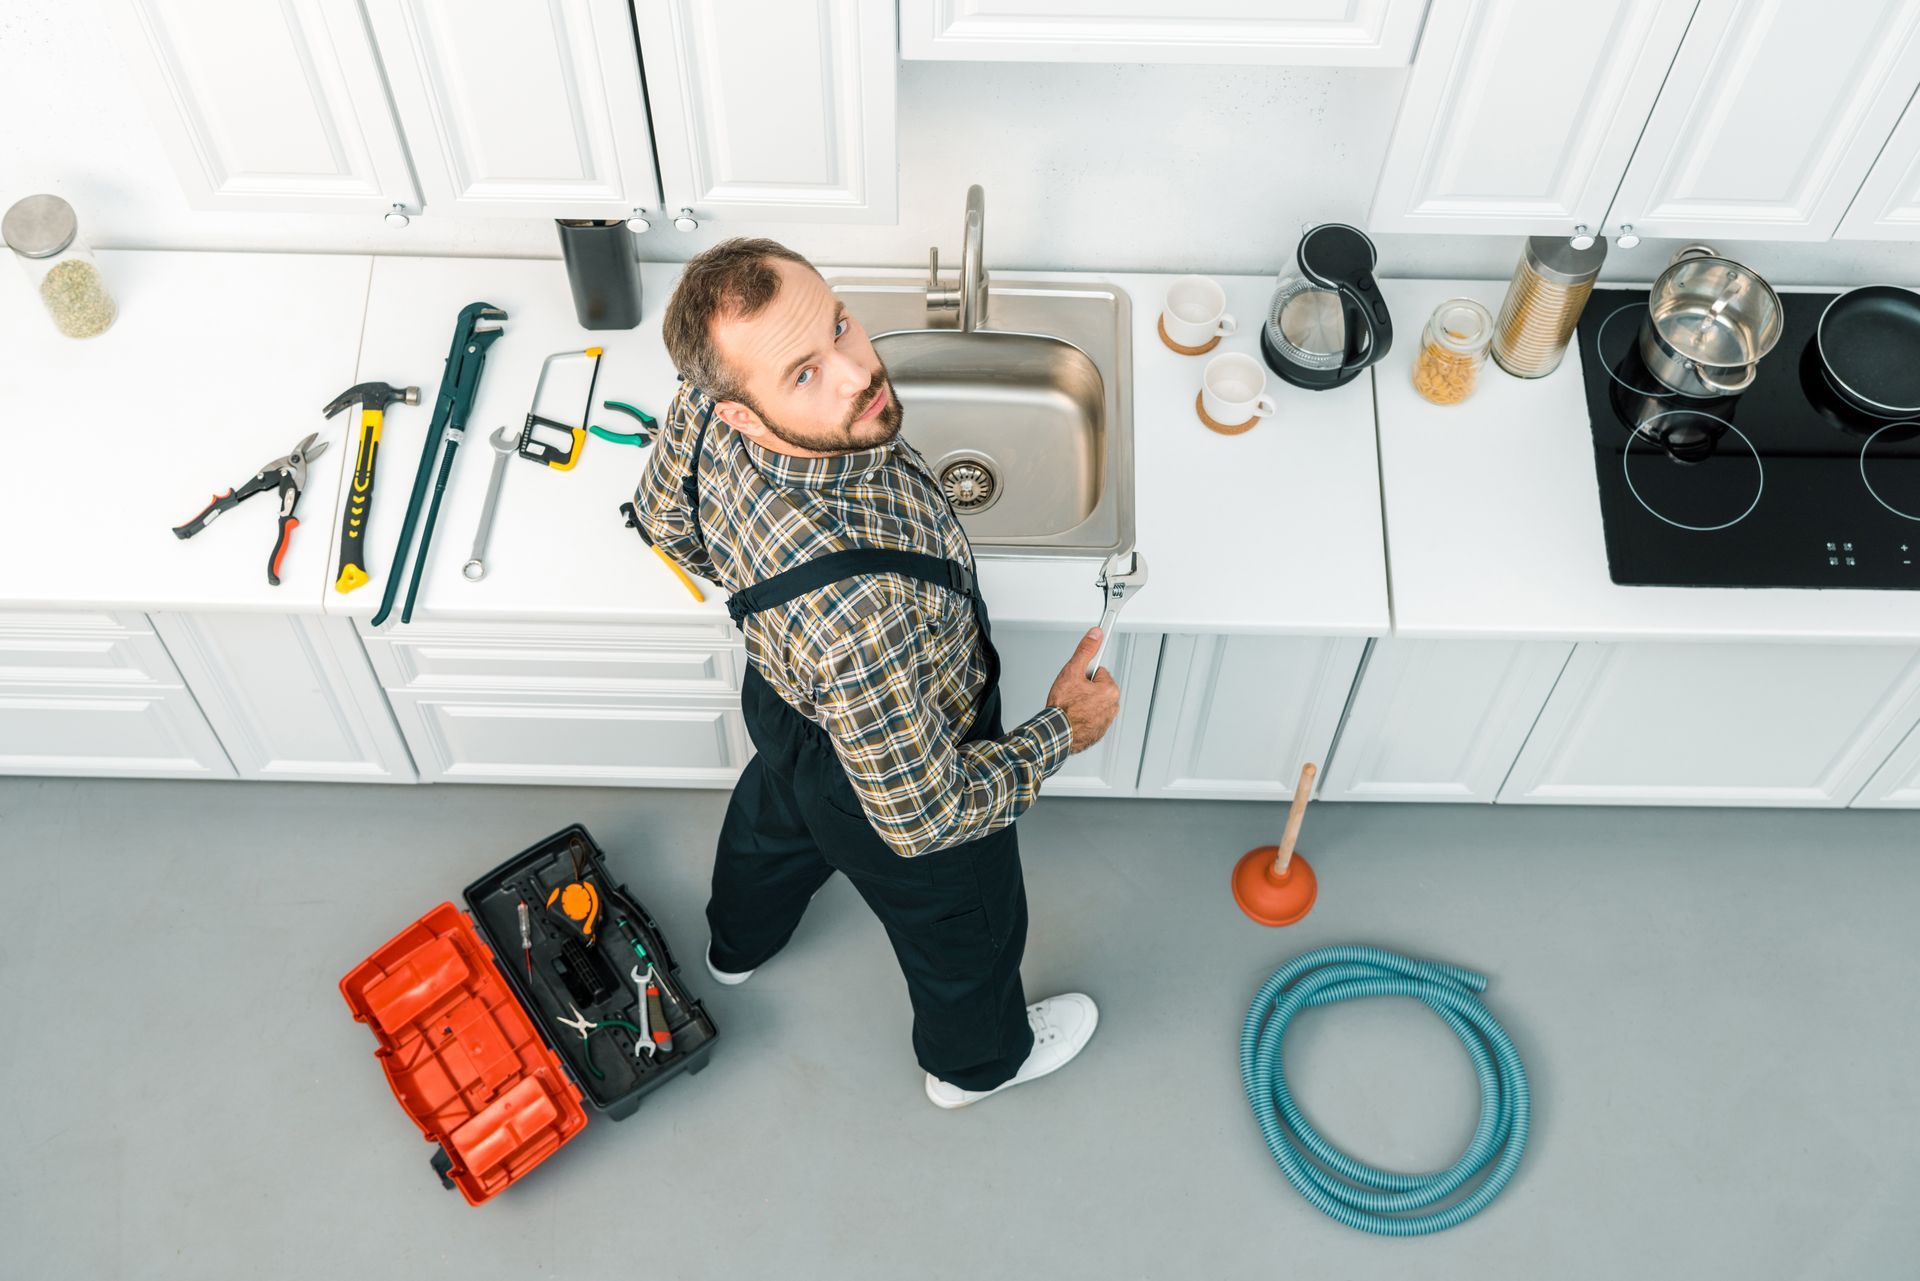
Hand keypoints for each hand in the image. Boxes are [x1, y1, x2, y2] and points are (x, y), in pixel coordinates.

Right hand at [1047, 628, 1120, 753]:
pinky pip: (1091, 717)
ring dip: (1083, 703)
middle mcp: (1113, 706)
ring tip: (1070, 706)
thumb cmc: (1063, 707)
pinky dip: (1083, 716)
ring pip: (1093, 703)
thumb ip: (1085, 650)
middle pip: (1096, 687)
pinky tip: (1072, 716)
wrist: (1055, 733)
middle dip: (1084, 689)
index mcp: (1110, 690)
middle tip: (1071, 694)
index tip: (1077, 679)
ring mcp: (1106, 720)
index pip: (1098, 671)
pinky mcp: (1099, 731)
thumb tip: (1096, 634)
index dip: (1083, 674)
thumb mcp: (1072, 671)